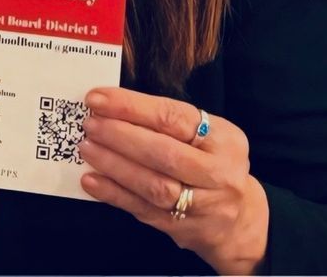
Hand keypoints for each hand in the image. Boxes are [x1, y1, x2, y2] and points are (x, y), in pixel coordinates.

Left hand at [78, 87, 268, 275]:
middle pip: (164, 153)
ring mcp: (203, 205)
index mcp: (225, 139)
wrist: (239, 221)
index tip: (97, 98)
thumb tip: (111, 106)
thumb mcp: (208, 137)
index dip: (132, 106)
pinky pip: (143, 210)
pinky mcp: (183, 228)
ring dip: (114, 165)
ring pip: (153, 185)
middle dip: (120, 136)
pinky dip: (114, 194)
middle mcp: (218, 172)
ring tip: (87, 149)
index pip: (174, 117)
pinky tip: (92, 181)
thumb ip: (168, 123)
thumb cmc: (212, 165)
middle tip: (90, 124)